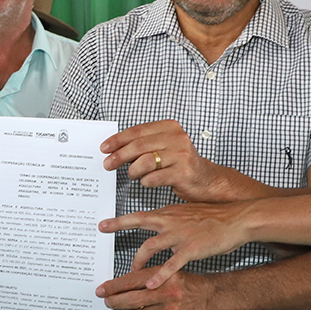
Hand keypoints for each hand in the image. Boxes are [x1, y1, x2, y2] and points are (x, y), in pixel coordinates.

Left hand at [97, 267, 218, 309]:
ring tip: (127, 307)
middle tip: (107, 301)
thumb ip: (145, 277)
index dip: (114, 287)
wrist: (208, 299)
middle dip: (115, 301)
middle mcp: (168, 295)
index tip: (102, 290)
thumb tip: (118, 286)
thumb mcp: (167, 272)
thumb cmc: (185, 284)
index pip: (132, 281)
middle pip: (132, 300)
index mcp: (165, 277)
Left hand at [100, 120, 250, 202]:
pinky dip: (146, 181)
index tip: (105, 147)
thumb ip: (143, 145)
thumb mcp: (164, 147)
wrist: (206, 180)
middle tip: (108, 164)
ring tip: (132, 175)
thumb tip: (114, 149)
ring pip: (146, 161)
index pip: (138, 131)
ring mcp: (182, 155)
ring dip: (133, 170)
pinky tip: (146, 181)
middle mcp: (177, 138)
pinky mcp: (183, 172)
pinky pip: (155, 177)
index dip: (118, 139)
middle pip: (139, 145)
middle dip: (119, 155)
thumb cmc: (180, 164)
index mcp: (170, 128)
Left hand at [101, 201, 252, 285]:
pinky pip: (171, 264)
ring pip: (151, 246)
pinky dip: (160, 274)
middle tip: (103, 232)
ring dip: (138, 260)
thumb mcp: (187, 213)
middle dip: (118, 227)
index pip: (139, 215)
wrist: (236, 220)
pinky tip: (152, 284)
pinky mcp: (191, 249)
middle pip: (139, 223)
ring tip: (131, 272)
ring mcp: (180, 235)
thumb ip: (170, 220)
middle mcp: (170, 221)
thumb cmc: (212, 218)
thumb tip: (157, 225)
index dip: (120, 220)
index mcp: (168, 213)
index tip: (102, 224)